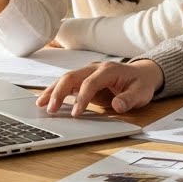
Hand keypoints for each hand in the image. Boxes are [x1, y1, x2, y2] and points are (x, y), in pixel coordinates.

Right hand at [36, 60, 163, 116]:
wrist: (142, 74)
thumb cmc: (140, 83)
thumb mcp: (141, 93)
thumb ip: (129, 99)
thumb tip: (118, 106)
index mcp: (108, 70)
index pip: (90, 82)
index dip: (82, 98)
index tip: (76, 114)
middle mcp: (94, 68)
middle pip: (72, 76)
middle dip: (59, 92)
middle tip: (51, 109)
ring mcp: (87, 72)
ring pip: (65, 78)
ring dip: (52, 91)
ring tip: (40, 104)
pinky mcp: (83, 79)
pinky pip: (67, 84)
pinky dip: (56, 91)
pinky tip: (46, 100)